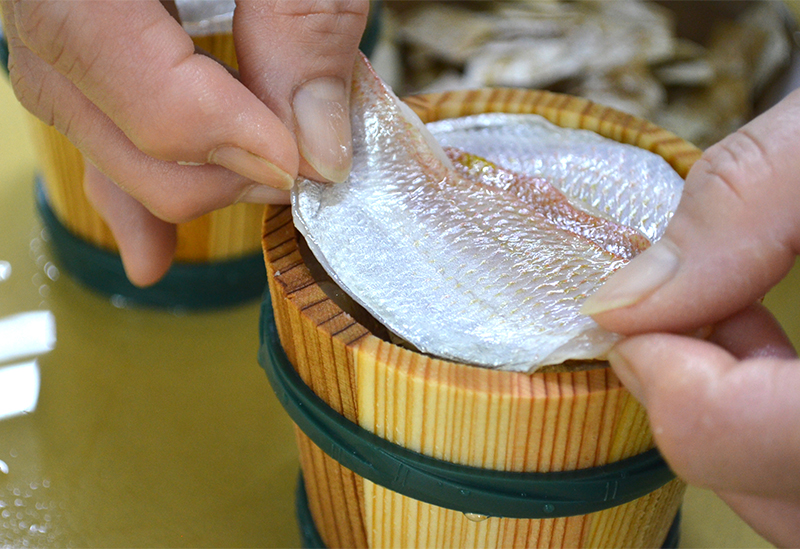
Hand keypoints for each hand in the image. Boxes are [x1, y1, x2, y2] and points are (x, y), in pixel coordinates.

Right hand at [2, 0, 367, 284]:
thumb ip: (306, 31)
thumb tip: (319, 153)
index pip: (147, 94)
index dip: (231, 146)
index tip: (306, 168)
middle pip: (104, 120)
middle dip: (207, 174)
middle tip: (290, 181)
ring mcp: (52, 7)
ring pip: (80, 119)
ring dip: (161, 185)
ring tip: (215, 238)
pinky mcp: (81, 24)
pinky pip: (80, 102)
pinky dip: (125, 165)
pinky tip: (148, 243)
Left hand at [582, 88, 799, 545]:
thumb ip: (743, 204)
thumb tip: (624, 301)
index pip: (735, 435)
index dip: (660, 373)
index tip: (634, 312)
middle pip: (767, 488)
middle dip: (692, 401)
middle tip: (680, 312)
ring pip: (799, 505)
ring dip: (736, 421)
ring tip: (738, 322)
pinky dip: (781, 430)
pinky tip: (782, 355)